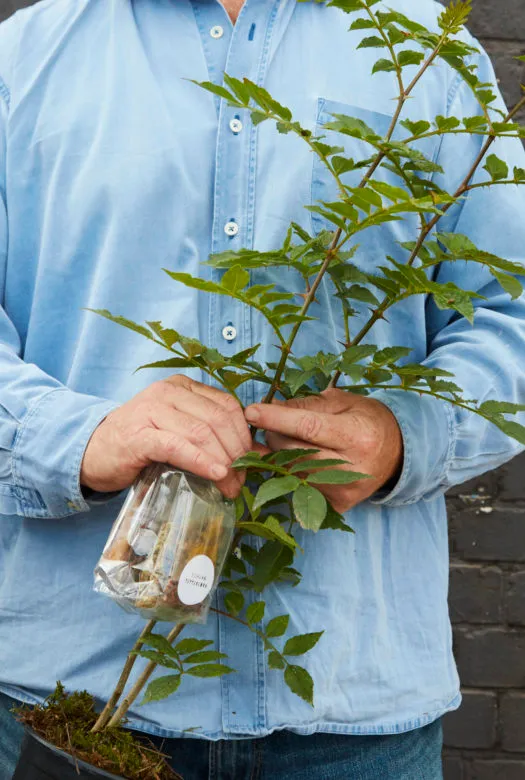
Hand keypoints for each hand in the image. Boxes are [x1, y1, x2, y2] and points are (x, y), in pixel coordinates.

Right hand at [81, 376, 251, 497]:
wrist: (92, 451)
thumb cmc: (140, 444)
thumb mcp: (179, 433)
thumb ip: (212, 437)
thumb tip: (256, 455)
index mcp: (182, 387)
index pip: (227, 405)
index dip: (244, 435)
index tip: (251, 461)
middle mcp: (168, 392)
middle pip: (218, 419)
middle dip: (236, 453)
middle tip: (242, 480)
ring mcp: (151, 410)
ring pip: (201, 432)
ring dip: (222, 462)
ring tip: (230, 485)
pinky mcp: (138, 435)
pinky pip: (177, 445)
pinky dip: (200, 461)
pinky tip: (215, 474)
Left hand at [244, 389, 402, 512]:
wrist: (398, 454)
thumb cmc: (367, 420)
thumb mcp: (343, 402)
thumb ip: (308, 404)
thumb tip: (272, 406)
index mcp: (358, 435)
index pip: (309, 427)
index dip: (277, 419)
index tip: (251, 411)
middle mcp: (353, 467)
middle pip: (294, 452)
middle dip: (274, 435)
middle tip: (271, 423)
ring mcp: (345, 491)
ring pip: (292, 472)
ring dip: (279, 455)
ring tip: (285, 440)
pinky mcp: (338, 506)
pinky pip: (300, 487)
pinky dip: (291, 472)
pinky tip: (298, 459)